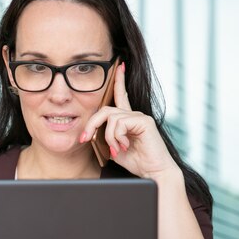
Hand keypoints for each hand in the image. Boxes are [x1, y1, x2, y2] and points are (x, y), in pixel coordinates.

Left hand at [80, 62, 179, 179]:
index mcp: (128, 119)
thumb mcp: (114, 148)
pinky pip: (119, 123)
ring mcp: (140, 116)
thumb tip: (91, 133)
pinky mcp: (143, 121)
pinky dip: (116, 137)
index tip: (119, 66)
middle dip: (91, 124)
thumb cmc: (137, 162)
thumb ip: (104, 137)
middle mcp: (134, 115)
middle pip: (104, 110)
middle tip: (84, 139)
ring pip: (110, 118)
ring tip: (117, 149)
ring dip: (108, 137)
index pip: (121, 96)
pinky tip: (125, 146)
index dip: (119, 81)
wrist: (153, 173)